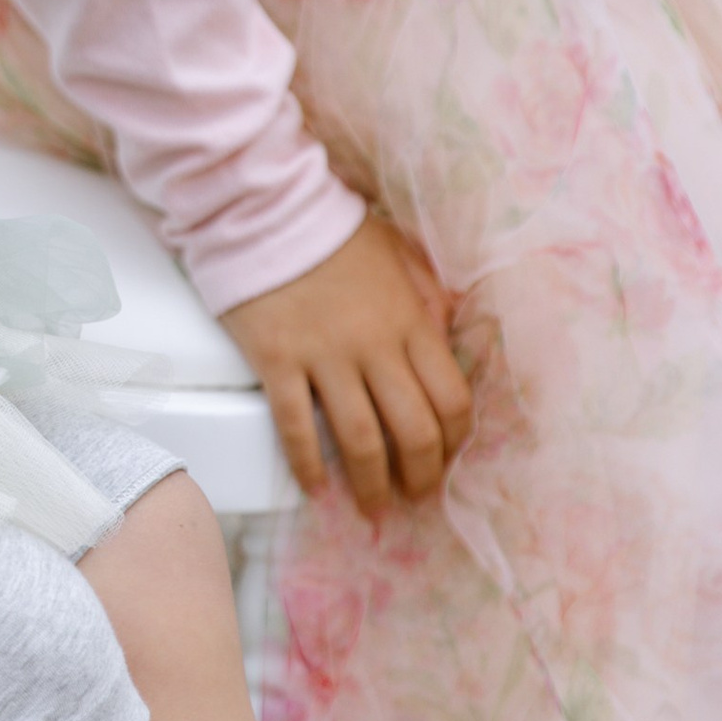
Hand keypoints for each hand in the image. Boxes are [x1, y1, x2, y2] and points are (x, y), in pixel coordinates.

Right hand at [219, 215, 472, 515]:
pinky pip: (296, 427)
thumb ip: (428, 298)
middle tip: (415, 498)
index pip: (451, 400)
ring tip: (372, 509)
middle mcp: (375, 346)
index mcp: (411, 321)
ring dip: (371, 485)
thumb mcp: (400, 254)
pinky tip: (316, 488)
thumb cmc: (334, 232)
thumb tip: (449, 338)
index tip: (446, 460)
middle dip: (421, 476)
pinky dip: (308, 465)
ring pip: (361, 440)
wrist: (265, 211)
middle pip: (414, 430)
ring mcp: (325, 357)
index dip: (455, 442)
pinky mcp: (278, 362)